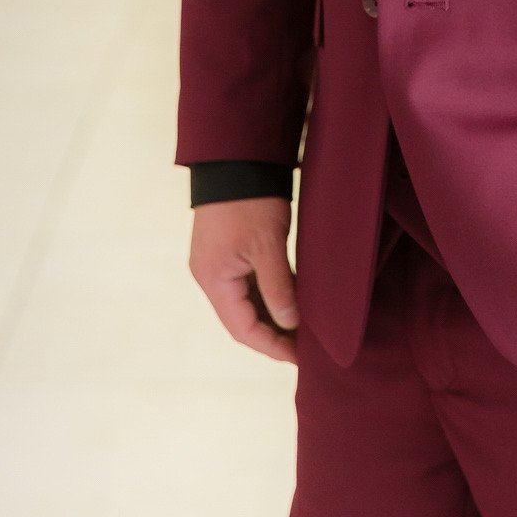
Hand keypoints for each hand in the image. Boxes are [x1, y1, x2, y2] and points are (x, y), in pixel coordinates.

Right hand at [190, 198, 300, 363]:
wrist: (236, 158)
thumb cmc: (250, 201)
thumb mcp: (267, 246)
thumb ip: (278, 287)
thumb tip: (290, 322)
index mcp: (214, 280)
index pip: (243, 329)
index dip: (272, 346)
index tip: (299, 357)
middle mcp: (211, 276)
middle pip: (242, 319)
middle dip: (273, 335)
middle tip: (305, 347)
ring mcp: (218, 263)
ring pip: (247, 302)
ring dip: (272, 315)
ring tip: (303, 328)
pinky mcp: (228, 251)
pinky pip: (249, 284)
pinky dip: (269, 294)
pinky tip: (292, 300)